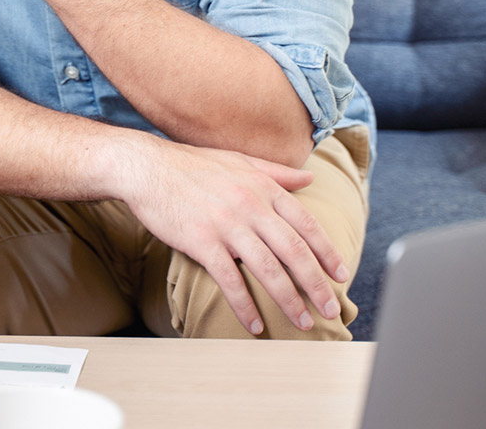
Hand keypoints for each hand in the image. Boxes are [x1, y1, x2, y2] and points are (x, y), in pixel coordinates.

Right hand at [120, 138, 348, 334]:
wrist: (145, 167)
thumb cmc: (190, 164)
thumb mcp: (238, 161)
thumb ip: (276, 172)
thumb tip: (310, 179)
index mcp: (262, 188)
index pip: (305, 224)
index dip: (326, 252)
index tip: (340, 275)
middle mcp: (250, 206)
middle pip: (294, 251)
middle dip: (316, 285)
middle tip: (330, 309)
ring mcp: (226, 224)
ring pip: (268, 269)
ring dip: (289, 300)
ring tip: (303, 322)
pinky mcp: (201, 241)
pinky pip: (229, 279)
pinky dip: (244, 305)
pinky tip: (254, 325)